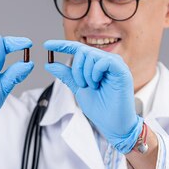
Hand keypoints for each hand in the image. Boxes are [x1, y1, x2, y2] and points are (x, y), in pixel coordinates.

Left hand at [43, 39, 142, 153]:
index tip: (46, 45)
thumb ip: (66, 75)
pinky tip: (97, 84)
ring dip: (85, 74)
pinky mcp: (121, 70)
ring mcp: (115, 64)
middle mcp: (106, 61)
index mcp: (96, 64)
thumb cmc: (100, 107)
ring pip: (91, 55)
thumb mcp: (78, 88)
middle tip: (81, 85)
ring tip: (92, 87)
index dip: (62, 45)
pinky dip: (95, 73)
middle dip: (76, 69)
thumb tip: (50, 64)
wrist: (112, 123)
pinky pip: (103, 61)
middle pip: (83, 51)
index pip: (78, 48)